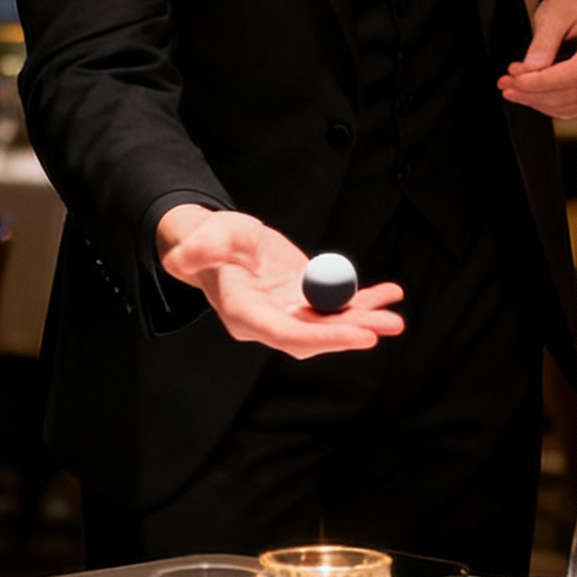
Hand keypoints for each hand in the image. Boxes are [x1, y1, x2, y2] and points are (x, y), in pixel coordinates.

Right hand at [156, 206, 404, 359]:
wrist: (218, 244)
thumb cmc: (210, 242)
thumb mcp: (205, 239)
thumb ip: (197, 251)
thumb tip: (181, 259)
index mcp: (246, 315)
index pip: (288, 335)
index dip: (325, 337)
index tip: (359, 335)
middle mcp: (271, 321)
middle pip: (316, 335)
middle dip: (352, 333)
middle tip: (386, 327)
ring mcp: (290, 311)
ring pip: (331, 323)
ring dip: (364, 320)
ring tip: (395, 318)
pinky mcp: (305, 298)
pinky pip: (338, 304)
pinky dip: (364, 300)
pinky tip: (389, 294)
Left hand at [498, 0, 576, 118]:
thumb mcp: (554, 12)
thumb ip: (542, 42)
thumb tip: (530, 71)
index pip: (576, 73)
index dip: (541, 82)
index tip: (515, 79)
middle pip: (576, 93)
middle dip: (535, 94)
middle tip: (508, 84)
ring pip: (576, 105)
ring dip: (541, 102)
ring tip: (516, 88)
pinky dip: (553, 104)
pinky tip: (534, 93)